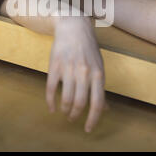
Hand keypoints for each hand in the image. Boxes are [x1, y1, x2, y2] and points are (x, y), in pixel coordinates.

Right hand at [46, 16, 105, 132]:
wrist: (73, 27)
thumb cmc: (88, 48)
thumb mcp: (99, 66)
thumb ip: (100, 87)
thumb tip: (105, 108)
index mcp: (98, 73)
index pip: (97, 102)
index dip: (93, 119)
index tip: (88, 128)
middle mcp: (84, 72)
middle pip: (80, 103)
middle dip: (76, 115)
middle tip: (73, 118)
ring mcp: (69, 69)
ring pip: (65, 98)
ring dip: (64, 109)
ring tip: (64, 112)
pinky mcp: (55, 66)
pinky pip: (50, 89)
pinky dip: (50, 101)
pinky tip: (51, 107)